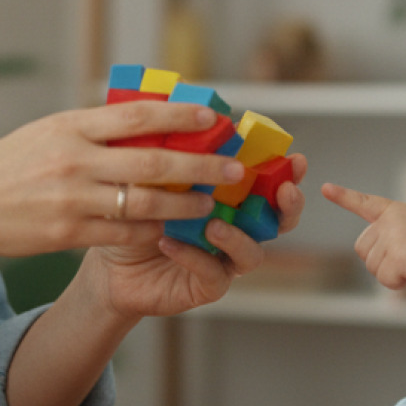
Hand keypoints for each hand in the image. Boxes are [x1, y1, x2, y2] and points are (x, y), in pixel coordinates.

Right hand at [0, 101, 242, 258]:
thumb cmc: (10, 164)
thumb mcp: (48, 131)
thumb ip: (93, 128)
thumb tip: (146, 118)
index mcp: (71, 127)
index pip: (137, 116)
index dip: (180, 114)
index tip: (213, 116)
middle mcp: (75, 160)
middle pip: (153, 161)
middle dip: (200, 165)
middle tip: (231, 168)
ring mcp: (72, 198)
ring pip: (145, 202)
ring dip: (183, 204)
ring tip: (208, 204)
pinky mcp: (68, 233)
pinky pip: (123, 233)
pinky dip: (151, 231)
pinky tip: (170, 230)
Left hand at [85, 152, 309, 321]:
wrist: (109, 262)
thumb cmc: (136, 214)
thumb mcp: (153, 177)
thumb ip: (181, 155)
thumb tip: (200, 119)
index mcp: (231, 199)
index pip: (269, 185)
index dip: (288, 174)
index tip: (295, 159)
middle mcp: (237, 228)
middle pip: (278, 221)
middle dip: (288, 206)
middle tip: (284, 191)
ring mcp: (225, 260)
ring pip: (252, 253)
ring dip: (237, 236)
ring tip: (214, 224)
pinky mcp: (207, 286)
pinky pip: (212, 273)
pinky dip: (193, 256)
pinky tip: (169, 242)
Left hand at [322, 182, 405, 291]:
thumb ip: (396, 234)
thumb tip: (377, 260)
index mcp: (397, 211)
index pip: (365, 202)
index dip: (344, 196)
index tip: (325, 188)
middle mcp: (392, 220)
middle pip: (363, 249)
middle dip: (380, 261)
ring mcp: (395, 237)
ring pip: (373, 268)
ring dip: (392, 273)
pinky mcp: (400, 257)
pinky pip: (386, 280)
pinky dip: (399, 284)